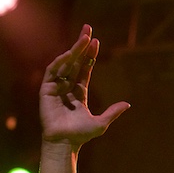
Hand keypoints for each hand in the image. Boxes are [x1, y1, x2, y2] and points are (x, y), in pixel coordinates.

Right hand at [39, 24, 128, 146]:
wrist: (65, 143)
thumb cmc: (81, 135)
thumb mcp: (101, 123)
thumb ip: (113, 112)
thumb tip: (128, 104)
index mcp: (79, 92)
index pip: (84, 69)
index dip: (90, 55)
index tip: (95, 41)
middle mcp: (67, 87)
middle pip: (75, 62)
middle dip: (81, 46)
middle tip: (88, 29)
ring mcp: (56, 87)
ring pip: (65, 64)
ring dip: (74, 51)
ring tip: (83, 39)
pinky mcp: (46, 90)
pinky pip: (52, 72)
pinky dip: (60, 62)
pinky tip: (69, 55)